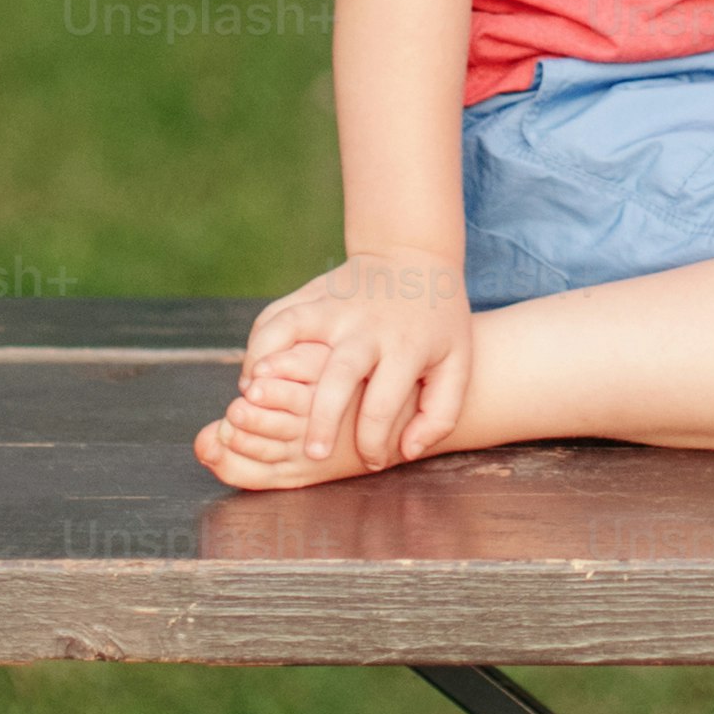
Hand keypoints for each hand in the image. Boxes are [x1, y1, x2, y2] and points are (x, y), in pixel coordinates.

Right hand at [244, 250, 474, 469]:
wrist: (413, 252)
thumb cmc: (436, 320)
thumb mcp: (457, 362)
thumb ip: (441, 414)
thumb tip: (406, 452)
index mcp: (405, 346)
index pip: (383, 404)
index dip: (375, 443)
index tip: (371, 461)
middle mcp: (365, 325)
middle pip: (337, 374)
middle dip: (322, 418)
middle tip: (312, 452)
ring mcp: (334, 304)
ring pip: (290, 333)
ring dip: (267, 368)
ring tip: (255, 401)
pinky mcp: (310, 292)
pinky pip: (273, 317)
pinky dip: (258, 345)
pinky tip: (256, 374)